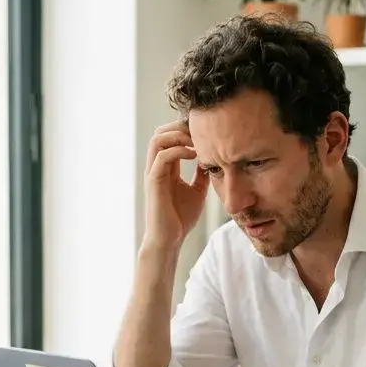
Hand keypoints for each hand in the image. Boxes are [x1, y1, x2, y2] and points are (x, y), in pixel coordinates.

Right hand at [142, 121, 209, 251]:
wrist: (169, 240)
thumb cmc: (181, 218)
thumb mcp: (197, 191)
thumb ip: (201, 175)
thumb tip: (211, 160)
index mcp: (166, 167)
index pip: (170, 137)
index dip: (185, 129)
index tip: (206, 131)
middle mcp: (157, 167)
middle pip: (161, 132)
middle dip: (180, 126)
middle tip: (201, 132)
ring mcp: (154, 173)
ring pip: (158, 139)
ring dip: (178, 135)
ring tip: (197, 141)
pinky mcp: (154, 182)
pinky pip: (162, 157)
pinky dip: (179, 150)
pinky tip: (195, 155)